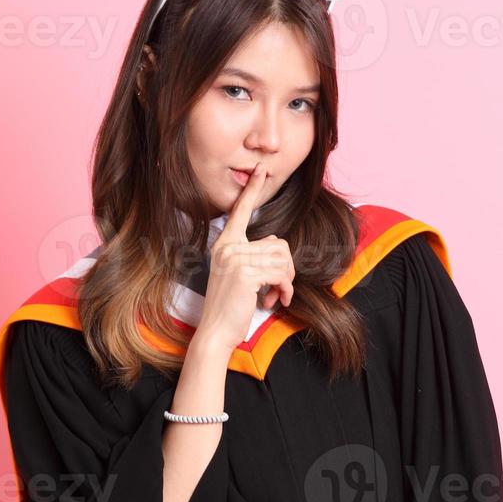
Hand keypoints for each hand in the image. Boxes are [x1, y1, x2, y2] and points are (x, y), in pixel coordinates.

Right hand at [194, 163, 295, 353]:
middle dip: (286, 269)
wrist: (216, 332)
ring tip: (276, 296)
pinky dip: (285, 290)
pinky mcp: (246, 273)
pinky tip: (277, 302)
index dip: (253, 189)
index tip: (261, 169)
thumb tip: (275, 241)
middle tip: (279, 288)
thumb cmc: (230, 307)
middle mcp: (228, 247)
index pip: (240, 211)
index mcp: (225, 244)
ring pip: (283, 259)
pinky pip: (282, 274)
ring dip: (287, 282)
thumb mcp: (239, 275)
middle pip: (279, 244)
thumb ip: (253, 255)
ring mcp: (236, 258)